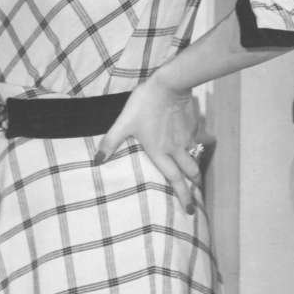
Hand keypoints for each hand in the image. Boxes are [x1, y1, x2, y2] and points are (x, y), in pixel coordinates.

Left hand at [95, 74, 201, 211]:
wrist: (171, 83)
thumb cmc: (146, 103)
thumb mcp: (124, 123)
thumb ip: (111, 142)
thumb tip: (97, 161)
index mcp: (161, 152)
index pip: (174, 180)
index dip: (182, 196)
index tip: (189, 210)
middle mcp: (176, 148)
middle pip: (190, 172)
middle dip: (194, 186)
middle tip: (196, 196)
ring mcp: (186, 136)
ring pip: (194, 157)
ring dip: (195, 169)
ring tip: (195, 175)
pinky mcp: (192, 124)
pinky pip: (194, 141)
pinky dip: (193, 148)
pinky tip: (189, 144)